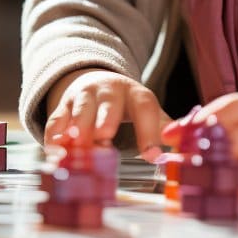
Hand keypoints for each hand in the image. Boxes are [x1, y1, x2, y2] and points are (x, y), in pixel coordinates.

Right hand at [44, 69, 170, 157]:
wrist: (96, 81)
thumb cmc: (127, 104)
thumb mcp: (147, 110)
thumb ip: (163, 127)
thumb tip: (182, 148)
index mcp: (135, 94)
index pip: (145, 108)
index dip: (148, 131)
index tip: (152, 155)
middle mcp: (109, 91)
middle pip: (109, 103)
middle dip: (106, 119)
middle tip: (104, 137)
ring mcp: (84, 96)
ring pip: (81, 109)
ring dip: (79, 126)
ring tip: (78, 143)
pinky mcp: (64, 105)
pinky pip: (57, 119)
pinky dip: (55, 134)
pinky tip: (55, 149)